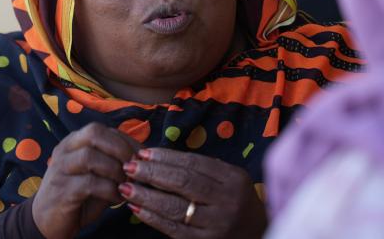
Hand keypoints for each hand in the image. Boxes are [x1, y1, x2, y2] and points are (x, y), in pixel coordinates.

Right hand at [32, 122, 140, 238]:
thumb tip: (143, 160)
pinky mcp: (62, 190)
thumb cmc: (77, 197)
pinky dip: (109, 190)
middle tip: (135, 168)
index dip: (126, 140)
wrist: (47, 222)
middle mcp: (64, 150)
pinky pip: (90, 183)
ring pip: (90, 156)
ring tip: (125, 184)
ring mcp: (60, 168)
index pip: (103, 129)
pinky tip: (117, 199)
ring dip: (115, 170)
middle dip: (121, 148)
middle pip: (94, 132)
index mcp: (73, 142)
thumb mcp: (97, 175)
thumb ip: (113, 164)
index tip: (142, 156)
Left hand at [119, 148, 266, 238]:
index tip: (143, 153)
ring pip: (175, 207)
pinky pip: (173, 229)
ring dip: (146, 196)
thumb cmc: (234, 199)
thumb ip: (201, 168)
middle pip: (183, 182)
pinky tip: (136, 208)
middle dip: (152, 173)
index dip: (166, 157)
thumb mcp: (228, 178)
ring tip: (126, 187)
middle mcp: (227, 201)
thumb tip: (156, 157)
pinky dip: (152, 218)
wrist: (257, 232)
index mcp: (233, 178)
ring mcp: (217, 224)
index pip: (193, 163)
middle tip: (129, 166)